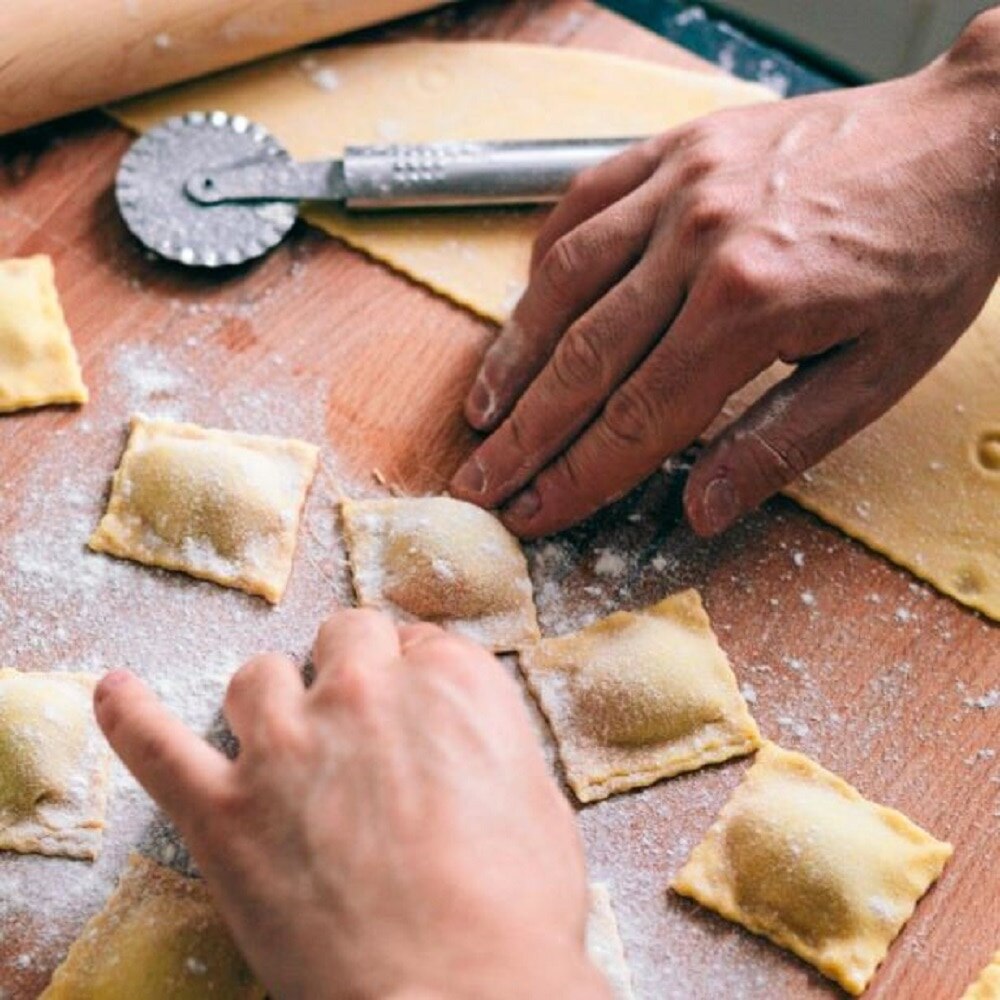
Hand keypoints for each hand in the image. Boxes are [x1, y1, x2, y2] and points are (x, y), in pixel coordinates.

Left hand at [94, 610, 607, 999]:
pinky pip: (157, 744)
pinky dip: (131, 716)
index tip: (408, 700)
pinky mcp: (224, 811)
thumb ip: (486, 742)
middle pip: (344, 636)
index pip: (419, 641)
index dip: (413, 675)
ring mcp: (287, 746)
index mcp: (450, 682)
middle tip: (358, 712)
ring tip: (280, 731)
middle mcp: (365, 691)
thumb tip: (457, 740)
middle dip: (351, 667)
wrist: (458, 996)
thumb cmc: (519, 914)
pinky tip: (116, 694)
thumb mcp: (537, 802)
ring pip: (258, 676)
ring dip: (272, 696)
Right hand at [450, 9, 999, 538]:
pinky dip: (544, 265)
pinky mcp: (673, 150)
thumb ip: (778, 442)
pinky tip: (526, 312)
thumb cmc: (930, 257)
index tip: (533, 512)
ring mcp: (679, 186)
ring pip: (564, 285)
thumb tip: (702, 509)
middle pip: (584, 361)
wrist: (969, 136)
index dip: (577, 476)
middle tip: (480, 481)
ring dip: (515, 358)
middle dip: (525, 437)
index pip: (638, 418)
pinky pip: (582, 207)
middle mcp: (699, 241)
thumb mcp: (877, 373)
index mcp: (752, 305)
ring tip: (484, 415)